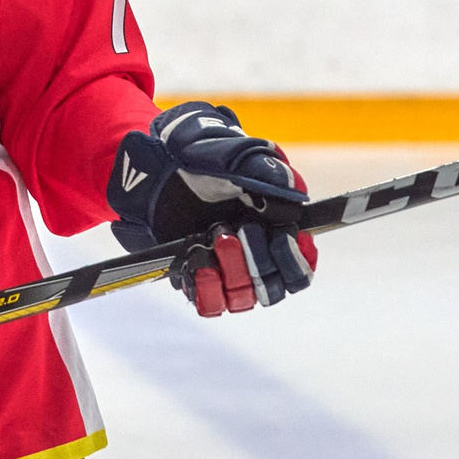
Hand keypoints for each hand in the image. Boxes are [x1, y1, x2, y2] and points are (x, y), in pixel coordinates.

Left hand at [108, 102, 317, 316]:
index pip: (300, 263)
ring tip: (216, 238)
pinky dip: (207, 290)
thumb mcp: (237, 155)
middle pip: (275, 286)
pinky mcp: (197, 276)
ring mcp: (224, 268)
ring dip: (234, 272)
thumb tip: (295, 195)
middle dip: (262, 261)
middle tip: (242, 230)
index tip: (285, 239)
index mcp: (274, 228)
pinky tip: (199, 264)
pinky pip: (210, 303)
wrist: (157, 164)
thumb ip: (269, 172)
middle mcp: (253, 254)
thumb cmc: (203, 156)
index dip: (298, 259)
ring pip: (245, 297)